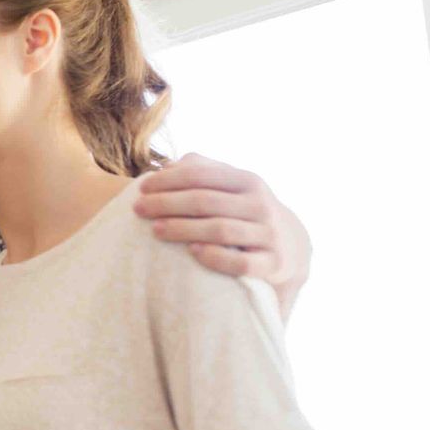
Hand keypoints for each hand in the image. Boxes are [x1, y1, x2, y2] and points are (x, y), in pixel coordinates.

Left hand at [134, 154, 311, 312]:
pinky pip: (241, 262)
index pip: (202, 175)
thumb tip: (167, 165)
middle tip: (138, 209)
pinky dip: (215, 257)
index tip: (141, 188)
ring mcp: (268, 235)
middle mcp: (260, 205)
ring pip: (221, 230)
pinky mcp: (272, 264)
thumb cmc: (245, 211)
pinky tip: (192, 252)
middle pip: (206, 201)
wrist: (291, 246)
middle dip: (167, 204)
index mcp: (248, 181)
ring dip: (184, 229)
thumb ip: (202, 170)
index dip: (169, 180)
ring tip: (155, 230)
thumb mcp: (233, 186)